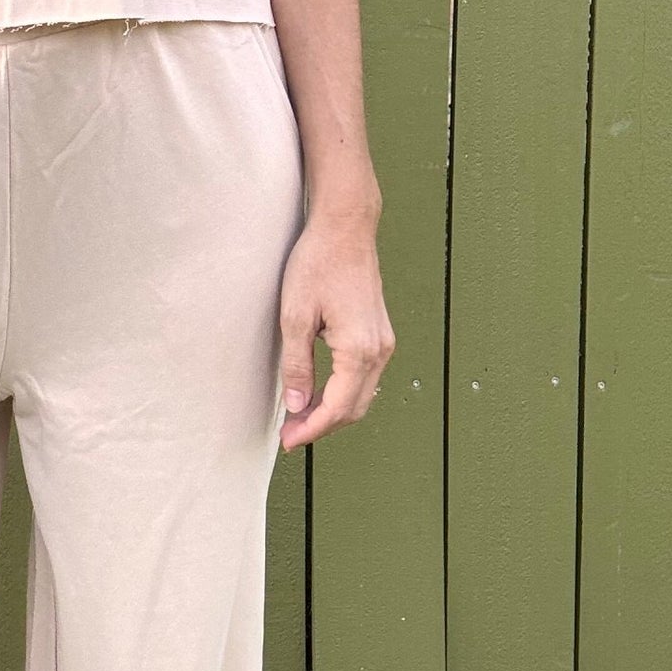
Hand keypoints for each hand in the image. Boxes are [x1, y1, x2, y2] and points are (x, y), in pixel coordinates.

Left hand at [277, 211, 392, 450]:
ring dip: (333, 411)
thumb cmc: (318, 263)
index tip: (288, 441)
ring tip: (299, 417)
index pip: (338, 408)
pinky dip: (343, 392)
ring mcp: (383, 342)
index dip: (312, 429)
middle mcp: (379, 350)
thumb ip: (297, 366)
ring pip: (362, 394)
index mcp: (359, 349)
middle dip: (322, 426)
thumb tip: (297, 407)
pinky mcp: (380, 334)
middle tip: (289, 434)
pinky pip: (365, 376)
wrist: (345, 228)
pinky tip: (319, 392)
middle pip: (355, 408)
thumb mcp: (295, 316)